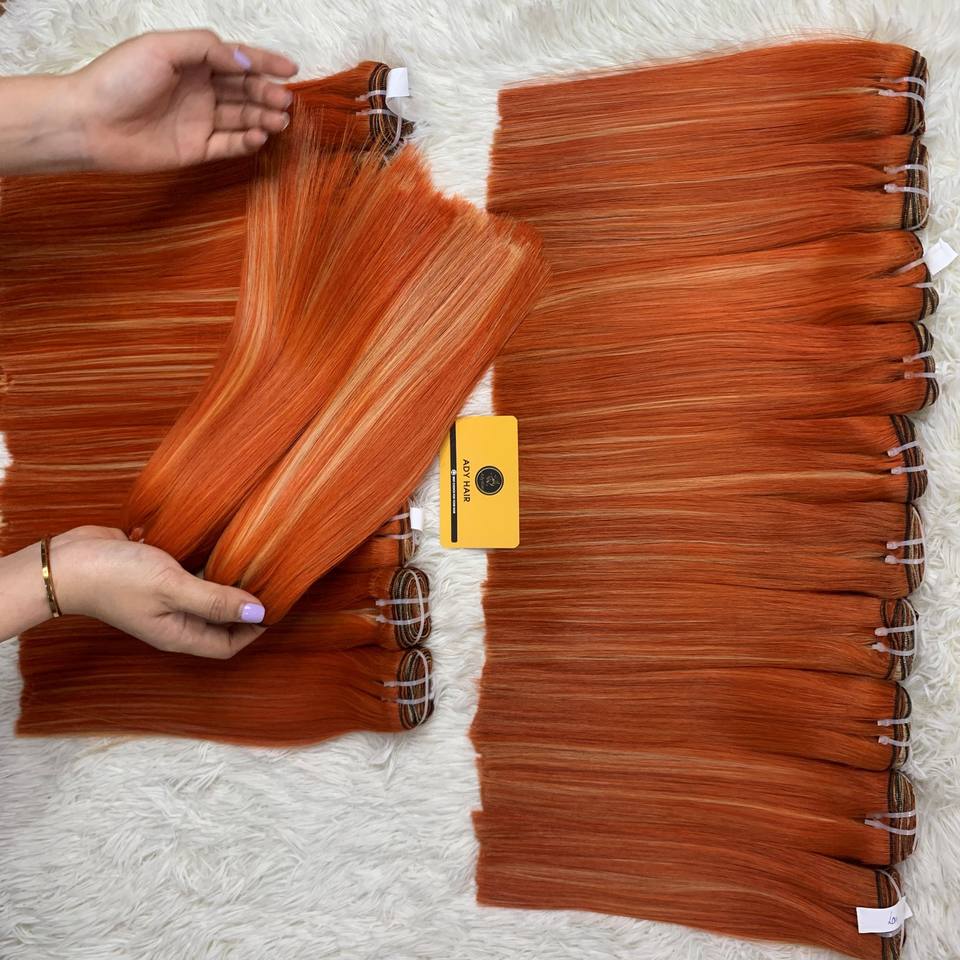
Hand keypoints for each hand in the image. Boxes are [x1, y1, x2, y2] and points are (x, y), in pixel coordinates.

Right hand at [51, 526, 265, 657]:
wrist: (64, 561)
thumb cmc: (115, 578)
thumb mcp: (172, 588)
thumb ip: (215, 601)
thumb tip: (260, 612)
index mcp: (178, 633)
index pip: (227, 645)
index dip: (254, 630)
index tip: (278, 605)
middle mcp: (174, 620)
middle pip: (220, 622)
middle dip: (245, 606)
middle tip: (271, 579)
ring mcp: (163, 598)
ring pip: (206, 596)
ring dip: (227, 582)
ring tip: (253, 560)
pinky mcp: (155, 575)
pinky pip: (189, 575)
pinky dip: (206, 564)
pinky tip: (220, 545)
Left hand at [71, 29, 297, 170]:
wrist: (90, 122)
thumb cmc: (119, 79)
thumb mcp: (161, 48)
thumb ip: (204, 48)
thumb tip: (242, 59)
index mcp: (192, 62)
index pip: (236, 59)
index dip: (265, 62)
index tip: (291, 69)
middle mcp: (199, 90)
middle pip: (244, 91)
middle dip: (267, 93)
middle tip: (285, 101)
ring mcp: (199, 121)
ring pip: (242, 118)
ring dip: (263, 118)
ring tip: (280, 121)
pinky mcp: (196, 149)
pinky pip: (229, 145)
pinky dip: (246, 142)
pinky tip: (258, 137)